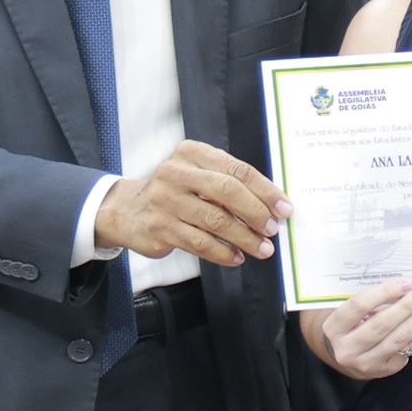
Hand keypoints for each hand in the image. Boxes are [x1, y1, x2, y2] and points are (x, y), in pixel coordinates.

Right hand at [98, 140, 283, 266]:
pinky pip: (200, 242)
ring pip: (216, 220)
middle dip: (257, 213)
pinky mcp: (160, 227)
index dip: (265, 191)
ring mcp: (165, 200)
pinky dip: (223, 252)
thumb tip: (272, 206)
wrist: (128, 210)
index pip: (237, 170)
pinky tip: (236, 257)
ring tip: (263, 248)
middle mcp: (176, 173)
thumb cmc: (176, 192)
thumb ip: (229, 183)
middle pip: (228, 191)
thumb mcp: (198, 175)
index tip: (284, 208)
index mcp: (192, 153)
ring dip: (245, 238)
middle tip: (273, 229)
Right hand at [308, 279, 411, 381]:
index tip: (405, 283)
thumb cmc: (348, 324)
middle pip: (381, 324)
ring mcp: (364, 363)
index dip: (384, 292)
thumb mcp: (348, 311)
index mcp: (333, 328)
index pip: (359, 306)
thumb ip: (370, 301)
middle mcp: (346, 349)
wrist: (343, 354)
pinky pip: (405, 349)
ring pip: (397, 339)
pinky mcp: (382, 371)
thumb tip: (405, 287)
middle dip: (407, 305)